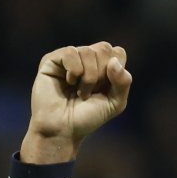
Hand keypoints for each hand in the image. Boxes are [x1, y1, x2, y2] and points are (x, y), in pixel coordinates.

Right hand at [21, 42, 131, 163]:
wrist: (63, 129)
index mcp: (104, 66)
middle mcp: (87, 58)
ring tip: (80, 93)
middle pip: (105, 48)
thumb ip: (123, 82)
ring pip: (88, 51)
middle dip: (102, 75)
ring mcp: (70, 57)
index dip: (116, 71)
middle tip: (92, 92)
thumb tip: (114, 61)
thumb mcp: (115, 103)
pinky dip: (74, 71)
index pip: (118, 52)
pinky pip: (71, 52)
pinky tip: (69, 83)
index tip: (106, 89)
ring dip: (88, 77)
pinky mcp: (53, 59)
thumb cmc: (88, 117)